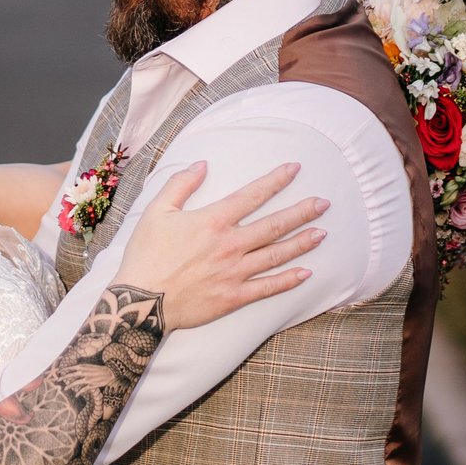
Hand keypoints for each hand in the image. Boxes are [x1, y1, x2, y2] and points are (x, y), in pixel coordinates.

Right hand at [112, 161, 326, 330]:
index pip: (252, 195)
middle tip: (324, 203)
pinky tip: (305, 273)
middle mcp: (230, 245)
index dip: (275, 180)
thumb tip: (202, 164)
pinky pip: (267, 287)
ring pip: (277, 255)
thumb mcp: (157, 211)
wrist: (141, 300)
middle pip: (274, 225)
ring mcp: (235, 272)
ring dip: (302, 243)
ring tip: (322, 233)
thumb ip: (181, 184)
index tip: (295, 169)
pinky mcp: (234, 297)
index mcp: (213, 221)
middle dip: (302, 212)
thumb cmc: (146, 255)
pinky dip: (288, 281)